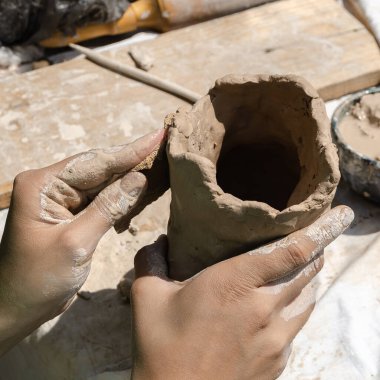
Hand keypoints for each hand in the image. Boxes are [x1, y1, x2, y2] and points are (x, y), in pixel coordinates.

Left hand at [0, 129, 164, 355]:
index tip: (157, 136)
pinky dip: (122, 200)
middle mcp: (52, 186)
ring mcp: (62, 200)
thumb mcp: (76, 243)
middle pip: (100, 168)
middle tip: (163, 146)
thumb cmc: (37, 279)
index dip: (130, 151)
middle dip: (133, 161)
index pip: (95, 163)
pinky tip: (140, 195)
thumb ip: (108, 208)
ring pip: (103, 184)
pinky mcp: (72, 214)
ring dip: (130, 179)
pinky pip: (102, 200)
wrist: (17, 308)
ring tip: (159, 166)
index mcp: (43, 185)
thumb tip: (139, 178)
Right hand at [130, 206, 353, 379]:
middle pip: (305, 275)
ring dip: (309, 283)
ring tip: (306, 273)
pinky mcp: (277, 362)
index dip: (314, 234)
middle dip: (315, 256)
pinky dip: (297, 311)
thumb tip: (158, 242)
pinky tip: (284, 311)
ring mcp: (275, 338)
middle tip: (316, 244)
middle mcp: (263, 308)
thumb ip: (150, 260)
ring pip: (306, 302)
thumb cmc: (161, 346)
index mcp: (234, 284)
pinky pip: (296, 327)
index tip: (332, 220)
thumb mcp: (147, 297)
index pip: (288, 253)